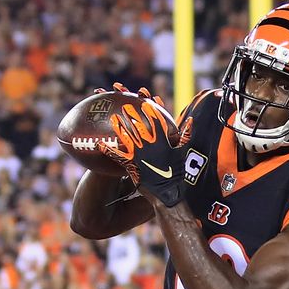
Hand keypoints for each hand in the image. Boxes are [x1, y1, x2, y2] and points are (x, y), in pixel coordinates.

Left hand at [97, 84, 192, 206]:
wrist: (168, 192)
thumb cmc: (176, 173)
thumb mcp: (182, 152)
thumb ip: (185, 135)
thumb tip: (191, 120)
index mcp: (163, 140)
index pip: (156, 119)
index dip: (150, 107)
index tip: (145, 96)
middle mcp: (150, 144)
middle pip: (139, 124)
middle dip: (131, 112)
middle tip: (123, 103)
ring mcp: (140, 153)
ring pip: (127, 136)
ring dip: (119, 126)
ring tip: (111, 117)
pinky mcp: (131, 164)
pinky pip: (117, 155)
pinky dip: (107, 149)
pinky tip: (98, 144)